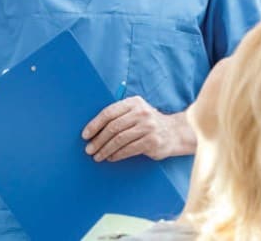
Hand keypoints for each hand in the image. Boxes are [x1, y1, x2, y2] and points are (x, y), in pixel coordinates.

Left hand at [82, 96, 196, 161]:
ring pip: (119, 140)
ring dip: (105, 150)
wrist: (175, 132)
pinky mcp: (152, 141)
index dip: (95, 125)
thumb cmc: (148, 123)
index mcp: (133, 103)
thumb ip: (119, 116)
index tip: (85, 135)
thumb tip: (93, 130)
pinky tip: (111, 158)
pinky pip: (129, 149)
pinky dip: (117, 155)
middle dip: (98, 140)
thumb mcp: (136, 112)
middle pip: (113, 127)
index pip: (109, 113)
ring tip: (97, 156)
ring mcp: (148, 127)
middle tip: (89, 149)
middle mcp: (141, 113)